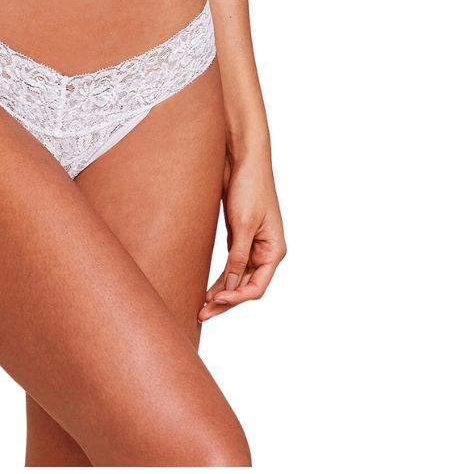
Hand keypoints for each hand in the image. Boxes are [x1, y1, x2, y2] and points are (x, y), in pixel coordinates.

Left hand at [199, 151, 285, 321]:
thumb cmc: (250, 187)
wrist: (243, 160)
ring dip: (221, 293)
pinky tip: (205, 288)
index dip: (236, 298)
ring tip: (200, 307)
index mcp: (274, 250)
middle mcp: (265, 251)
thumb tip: (231, 285)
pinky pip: (230, 266)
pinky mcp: (238, 238)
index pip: (257, 287)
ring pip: (237, 279)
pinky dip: (220, 278)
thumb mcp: (243, 224)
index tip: (215, 302)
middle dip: (225, 302)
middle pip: (246, 287)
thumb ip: (238, 256)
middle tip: (201, 314)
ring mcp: (252, 246)